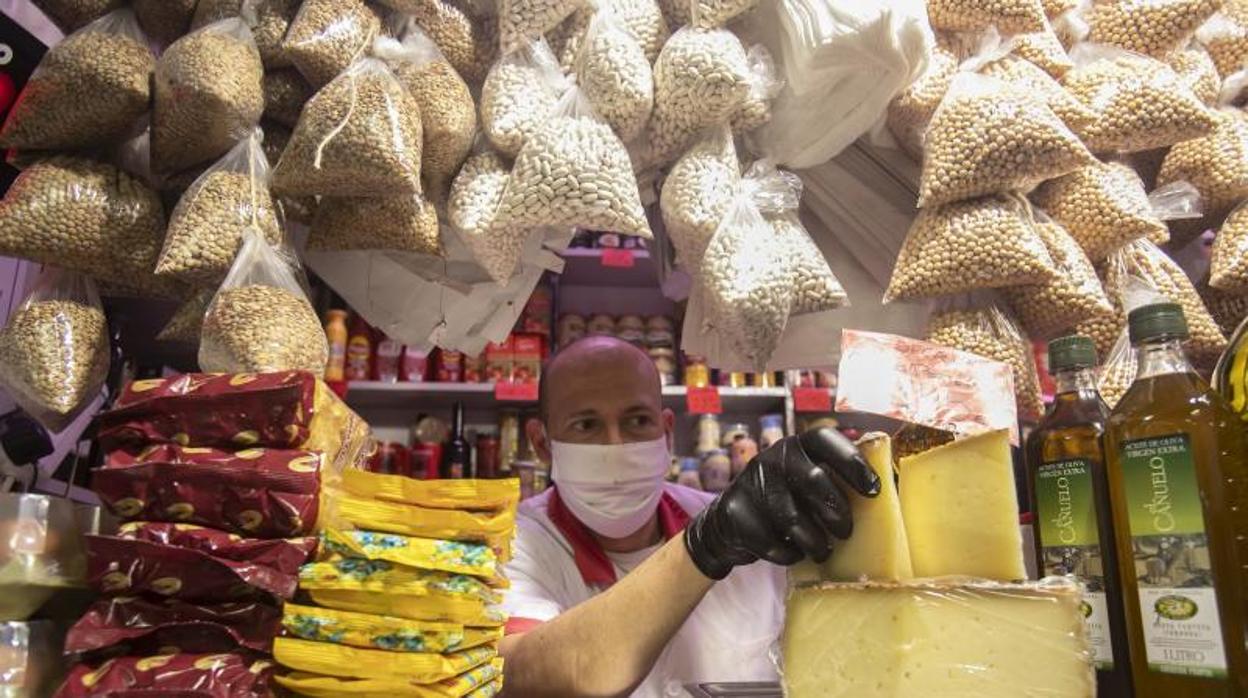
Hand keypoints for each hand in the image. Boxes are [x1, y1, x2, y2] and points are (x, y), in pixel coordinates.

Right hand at [683, 428, 880, 579]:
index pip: (825, 439)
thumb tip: (886, 496)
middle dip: (836, 512)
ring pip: (792, 518)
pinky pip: (771, 541)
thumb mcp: (803, 484)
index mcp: (795, 445)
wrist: (728, 525)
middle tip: (846, 531)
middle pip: (814, 480)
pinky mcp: (735, 511)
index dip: (852, 461)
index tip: (874, 490)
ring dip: (814, 542)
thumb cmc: (783, 504)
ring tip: (822, 551)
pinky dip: (788, 554)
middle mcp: (771, 457)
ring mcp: (750, 482)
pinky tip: (792, 553)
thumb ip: (831, 482)